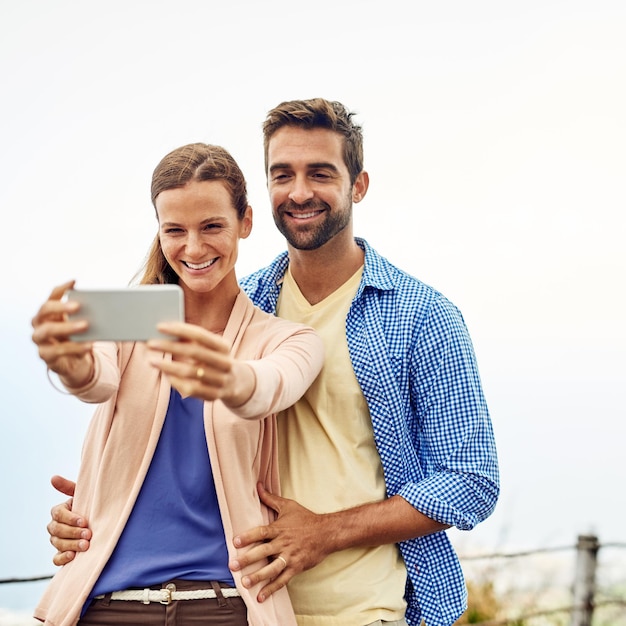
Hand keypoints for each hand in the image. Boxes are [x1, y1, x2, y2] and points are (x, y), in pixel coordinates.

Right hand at [31, 281, 93, 386]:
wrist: (75, 362)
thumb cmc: (78, 338)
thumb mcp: (83, 325)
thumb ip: (89, 315)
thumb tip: (109, 306)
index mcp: (49, 312)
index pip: (52, 296)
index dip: (61, 288)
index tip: (74, 281)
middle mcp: (40, 323)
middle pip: (45, 310)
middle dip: (61, 307)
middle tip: (78, 305)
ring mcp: (40, 340)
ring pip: (48, 330)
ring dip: (67, 327)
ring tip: (85, 325)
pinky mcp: (46, 356)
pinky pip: (58, 351)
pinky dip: (74, 347)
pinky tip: (88, 345)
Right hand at [48, 475, 90, 565]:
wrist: (100, 523)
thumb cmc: (91, 506)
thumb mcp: (83, 496)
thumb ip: (69, 487)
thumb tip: (53, 477)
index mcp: (59, 511)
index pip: (58, 514)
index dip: (70, 518)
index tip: (84, 521)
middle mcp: (55, 526)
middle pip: (56, 530)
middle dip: (72, 532)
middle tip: (88, 535)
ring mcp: (57, 540)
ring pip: (57, 543)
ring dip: (71, 545)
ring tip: (86, 546)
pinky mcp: (61, 554)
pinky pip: (55, 558)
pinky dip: (62, 558)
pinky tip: (73, 556)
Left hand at [147, 322, 254, 406]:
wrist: (236, 382)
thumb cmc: (214, 359)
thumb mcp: (209, 348)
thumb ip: (191, 341)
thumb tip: (164, 332)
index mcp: (224, 346)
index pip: (200, 335)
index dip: (180, 330)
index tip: (160, 327)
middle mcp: (225, 363)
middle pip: (194, 352)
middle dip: (170, 347)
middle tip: (151, 343)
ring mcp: (221, 380)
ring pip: (191, 373)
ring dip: (168, 366)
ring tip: (152, 360)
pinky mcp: (215, 396)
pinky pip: (191, 389)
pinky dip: (176, 382)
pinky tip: (166, 376)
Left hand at [229, 483, 332, 601]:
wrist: (327, 532)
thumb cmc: (306, 519)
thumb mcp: (288, 506)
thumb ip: (270, 499)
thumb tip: (258, 486)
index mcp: (279, 529)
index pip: (261, 532)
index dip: (248, 536)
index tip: (235, 542)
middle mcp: (283, 543)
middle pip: (263, 551)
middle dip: (247, 559)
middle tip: (233, 565)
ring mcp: (290, 556)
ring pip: (272, 568)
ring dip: (258, 576)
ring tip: (245, 582)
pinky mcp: (296, 567)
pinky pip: (282, 580)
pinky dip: (272, 588)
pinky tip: (260, 596)